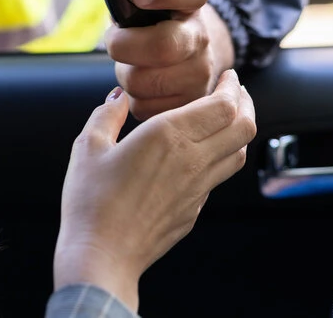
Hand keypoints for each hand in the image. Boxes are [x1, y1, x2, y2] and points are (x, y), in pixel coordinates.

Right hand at [53, 70, 255, 312]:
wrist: (102, 256)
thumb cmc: (90, 201)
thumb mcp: (88, 146)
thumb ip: (107, 114)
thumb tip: (118, 97)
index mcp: (168, 135)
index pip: (223, 105)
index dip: (232, 87)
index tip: (228, 76)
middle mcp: (192, 160)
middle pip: (243, 126)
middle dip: (245, 103)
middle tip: (236, 91)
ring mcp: (197, 189)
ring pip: (239, 153)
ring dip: (239, 131)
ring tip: (227, 119)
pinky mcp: (194, 210)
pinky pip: (218, 177)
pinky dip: (221, 157)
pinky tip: (202, 154)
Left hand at [106, 0, 234, 119]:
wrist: (187, 54)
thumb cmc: (155, 22)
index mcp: (192, 1)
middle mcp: (202, 37)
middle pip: (161, 46)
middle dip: (123, 46)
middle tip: (116, 42)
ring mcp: (201, 74)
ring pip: (142, 81)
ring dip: (125, 74)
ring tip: (133, 64)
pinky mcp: (189, 104)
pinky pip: (143, 106)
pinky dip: (133, 97)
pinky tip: (143, 84)